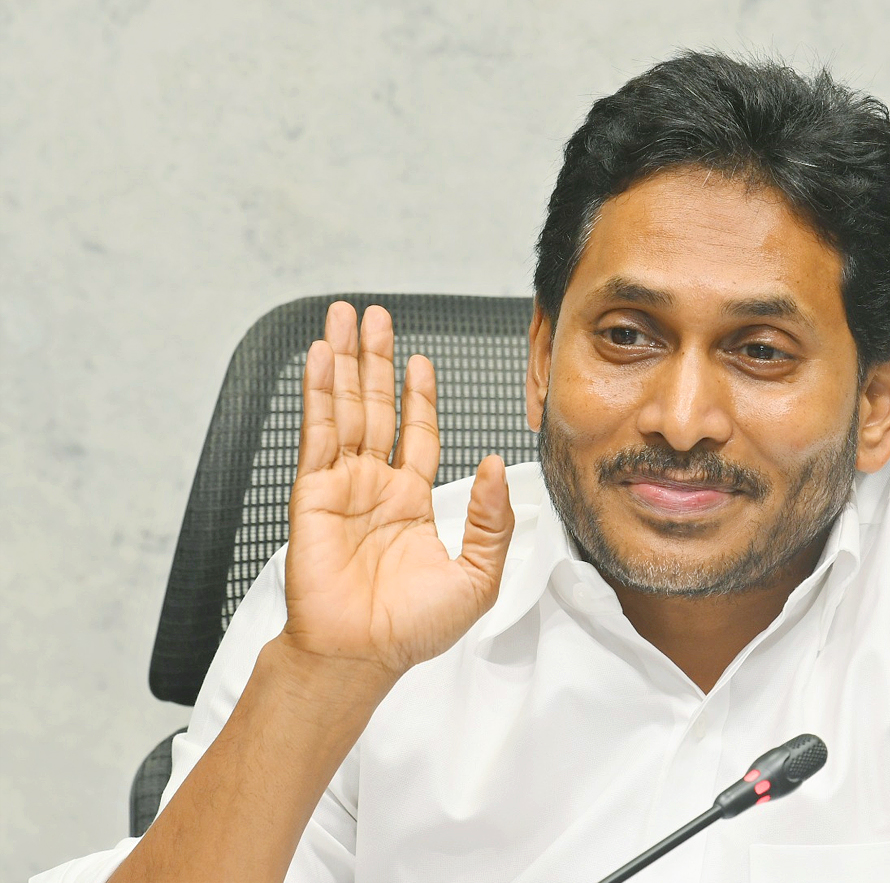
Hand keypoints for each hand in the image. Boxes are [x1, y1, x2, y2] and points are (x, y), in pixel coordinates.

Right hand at [279, 302, 514, 687]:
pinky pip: (317, 433)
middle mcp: (375, 487)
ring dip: (346, 363)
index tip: (420, 361)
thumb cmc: (412, 629)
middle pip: (377, 407)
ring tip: (345, 319)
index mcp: (412, 503)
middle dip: (375, 361)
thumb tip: (492, 466)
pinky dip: (320, 393)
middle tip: (373, 317)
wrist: (360, 656)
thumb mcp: (477, 575)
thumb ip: (491, 519)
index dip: (418, 395)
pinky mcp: (313, 494)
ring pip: (346, 409)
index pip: (416, 434)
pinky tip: (322, 358)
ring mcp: (342, 487)